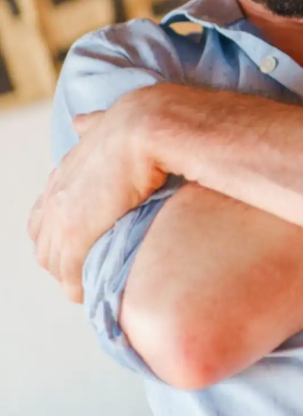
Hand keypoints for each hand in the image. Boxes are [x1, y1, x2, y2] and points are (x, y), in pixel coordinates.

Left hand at [28, 92, 166, 302]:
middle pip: (43, 243)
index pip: (44, 215)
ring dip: (71, 278)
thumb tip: (81, 122)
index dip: (59, 235)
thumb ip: (92, 125)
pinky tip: (95, 294)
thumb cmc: (140, 122)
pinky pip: (70, 274)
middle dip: (61, 262)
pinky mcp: (75, 234)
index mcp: (64, 172)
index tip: (81, 247)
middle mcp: (55, 194)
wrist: (147, 127)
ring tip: (94, 288)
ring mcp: (61, 216)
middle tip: (88, 275)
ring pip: (53, 262)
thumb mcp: (105, 121)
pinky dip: (80, 288)